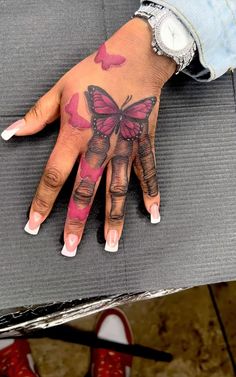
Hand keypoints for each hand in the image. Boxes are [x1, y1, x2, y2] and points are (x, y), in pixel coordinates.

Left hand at [1, 18, 175, 255]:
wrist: (135, 58)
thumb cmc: (95, 72)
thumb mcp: (59, 89)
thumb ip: (36, 116)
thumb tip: (10, 133)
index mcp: (75, 135)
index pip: (54, 176)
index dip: (42, 202)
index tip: (35, 225)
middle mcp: (100, 147)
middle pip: (85, 191)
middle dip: (76, 221)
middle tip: (71, 248)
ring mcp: (125, 147)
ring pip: (117, 189)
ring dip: (114, 218)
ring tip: (111, 244)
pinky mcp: (144, 143)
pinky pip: (148, 171)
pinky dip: (151, 192)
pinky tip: (152, 213)